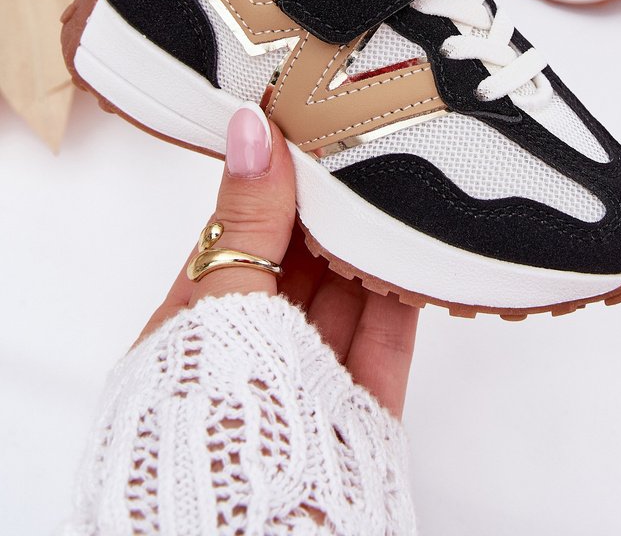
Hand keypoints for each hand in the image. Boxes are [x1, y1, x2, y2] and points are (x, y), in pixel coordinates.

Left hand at [140, 104, 418, 418]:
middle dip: (326, 210)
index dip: (268, 184)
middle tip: (360, 146)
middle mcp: (253, 348)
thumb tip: (252, 132)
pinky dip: (401, 290)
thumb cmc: (217, 419)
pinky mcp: (361, 404)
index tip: (302, 132)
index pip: (234, 235)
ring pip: (345, 294)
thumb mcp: (224, 298)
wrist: (265, 524)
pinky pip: (385, 334)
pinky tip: (415, 247)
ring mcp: (308, 376)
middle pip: (297, 263)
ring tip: (393, 183)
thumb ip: (248, 219)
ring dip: (367, 243)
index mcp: (197, 324)